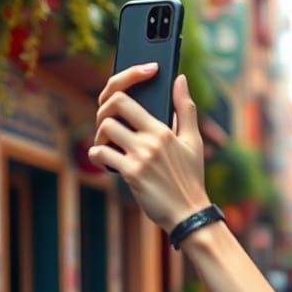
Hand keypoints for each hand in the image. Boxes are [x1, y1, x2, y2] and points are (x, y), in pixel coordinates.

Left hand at [88, 63, 209, 232]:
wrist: (189, 213)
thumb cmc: (190, 177)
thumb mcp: (193, 141)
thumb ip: (185, 108)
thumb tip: (180, 78)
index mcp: (163, 130)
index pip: (128, 98)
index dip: (119, 89)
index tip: (120, 92)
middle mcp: (151, 140)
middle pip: (113, 106)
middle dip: (105, 111)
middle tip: (109, 122)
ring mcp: (141, 157)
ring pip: (105, 129)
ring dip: (100, 136)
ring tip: (109, 145)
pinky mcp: (131, 174)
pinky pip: (101, 154)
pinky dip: (98, 156)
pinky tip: (106, 161)